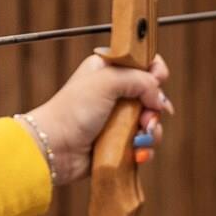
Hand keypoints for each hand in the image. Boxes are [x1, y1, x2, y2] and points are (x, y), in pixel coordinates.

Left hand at [28, 53, 171, 185]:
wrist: (55, 148)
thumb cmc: (73, 111)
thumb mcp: (106, 82)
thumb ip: (140, 80)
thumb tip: (160, 100)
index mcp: (109, 69)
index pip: (145, 62)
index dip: (156, 72)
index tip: (157, 82)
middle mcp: (116, 92)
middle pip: (154, 94)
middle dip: (155, 108)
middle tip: (145, 119)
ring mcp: (119, 118)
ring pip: (152, 120)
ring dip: (152, 131)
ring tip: (139, 138)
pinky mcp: (120, 141)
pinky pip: (144, 142)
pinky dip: (144, 148)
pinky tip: (136, 152)